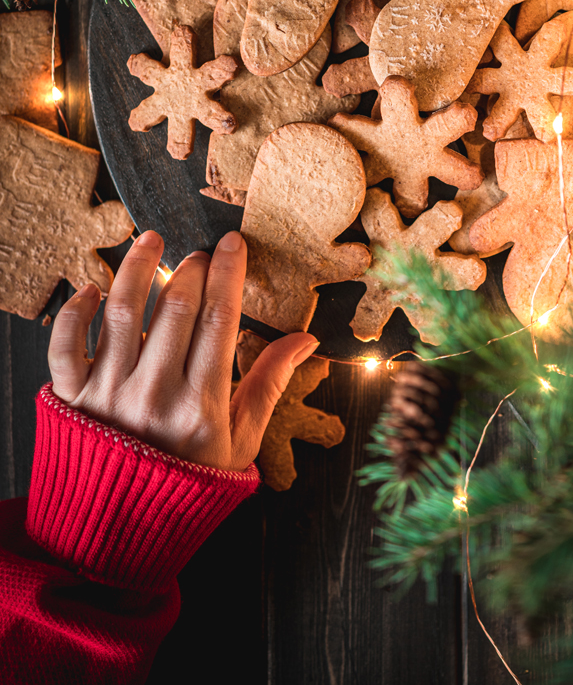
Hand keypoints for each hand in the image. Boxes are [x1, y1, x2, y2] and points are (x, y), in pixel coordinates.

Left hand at [47, 228, 318, 471]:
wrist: (124, 531)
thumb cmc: (191, 481)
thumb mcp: (242, 440)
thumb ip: (270, 383)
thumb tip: (306, 338)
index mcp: (201, 406)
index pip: (219, 320)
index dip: (228, 273)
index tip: (233, 243)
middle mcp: (154, 396)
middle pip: (174, 309)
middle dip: (190, 269)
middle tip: (199, 252)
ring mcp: (109, 395)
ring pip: (121, 313)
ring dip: (136, 268)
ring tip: (150, 241)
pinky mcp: (72, 399)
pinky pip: (65, 345)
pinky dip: (74, 312)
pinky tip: (93, 287)